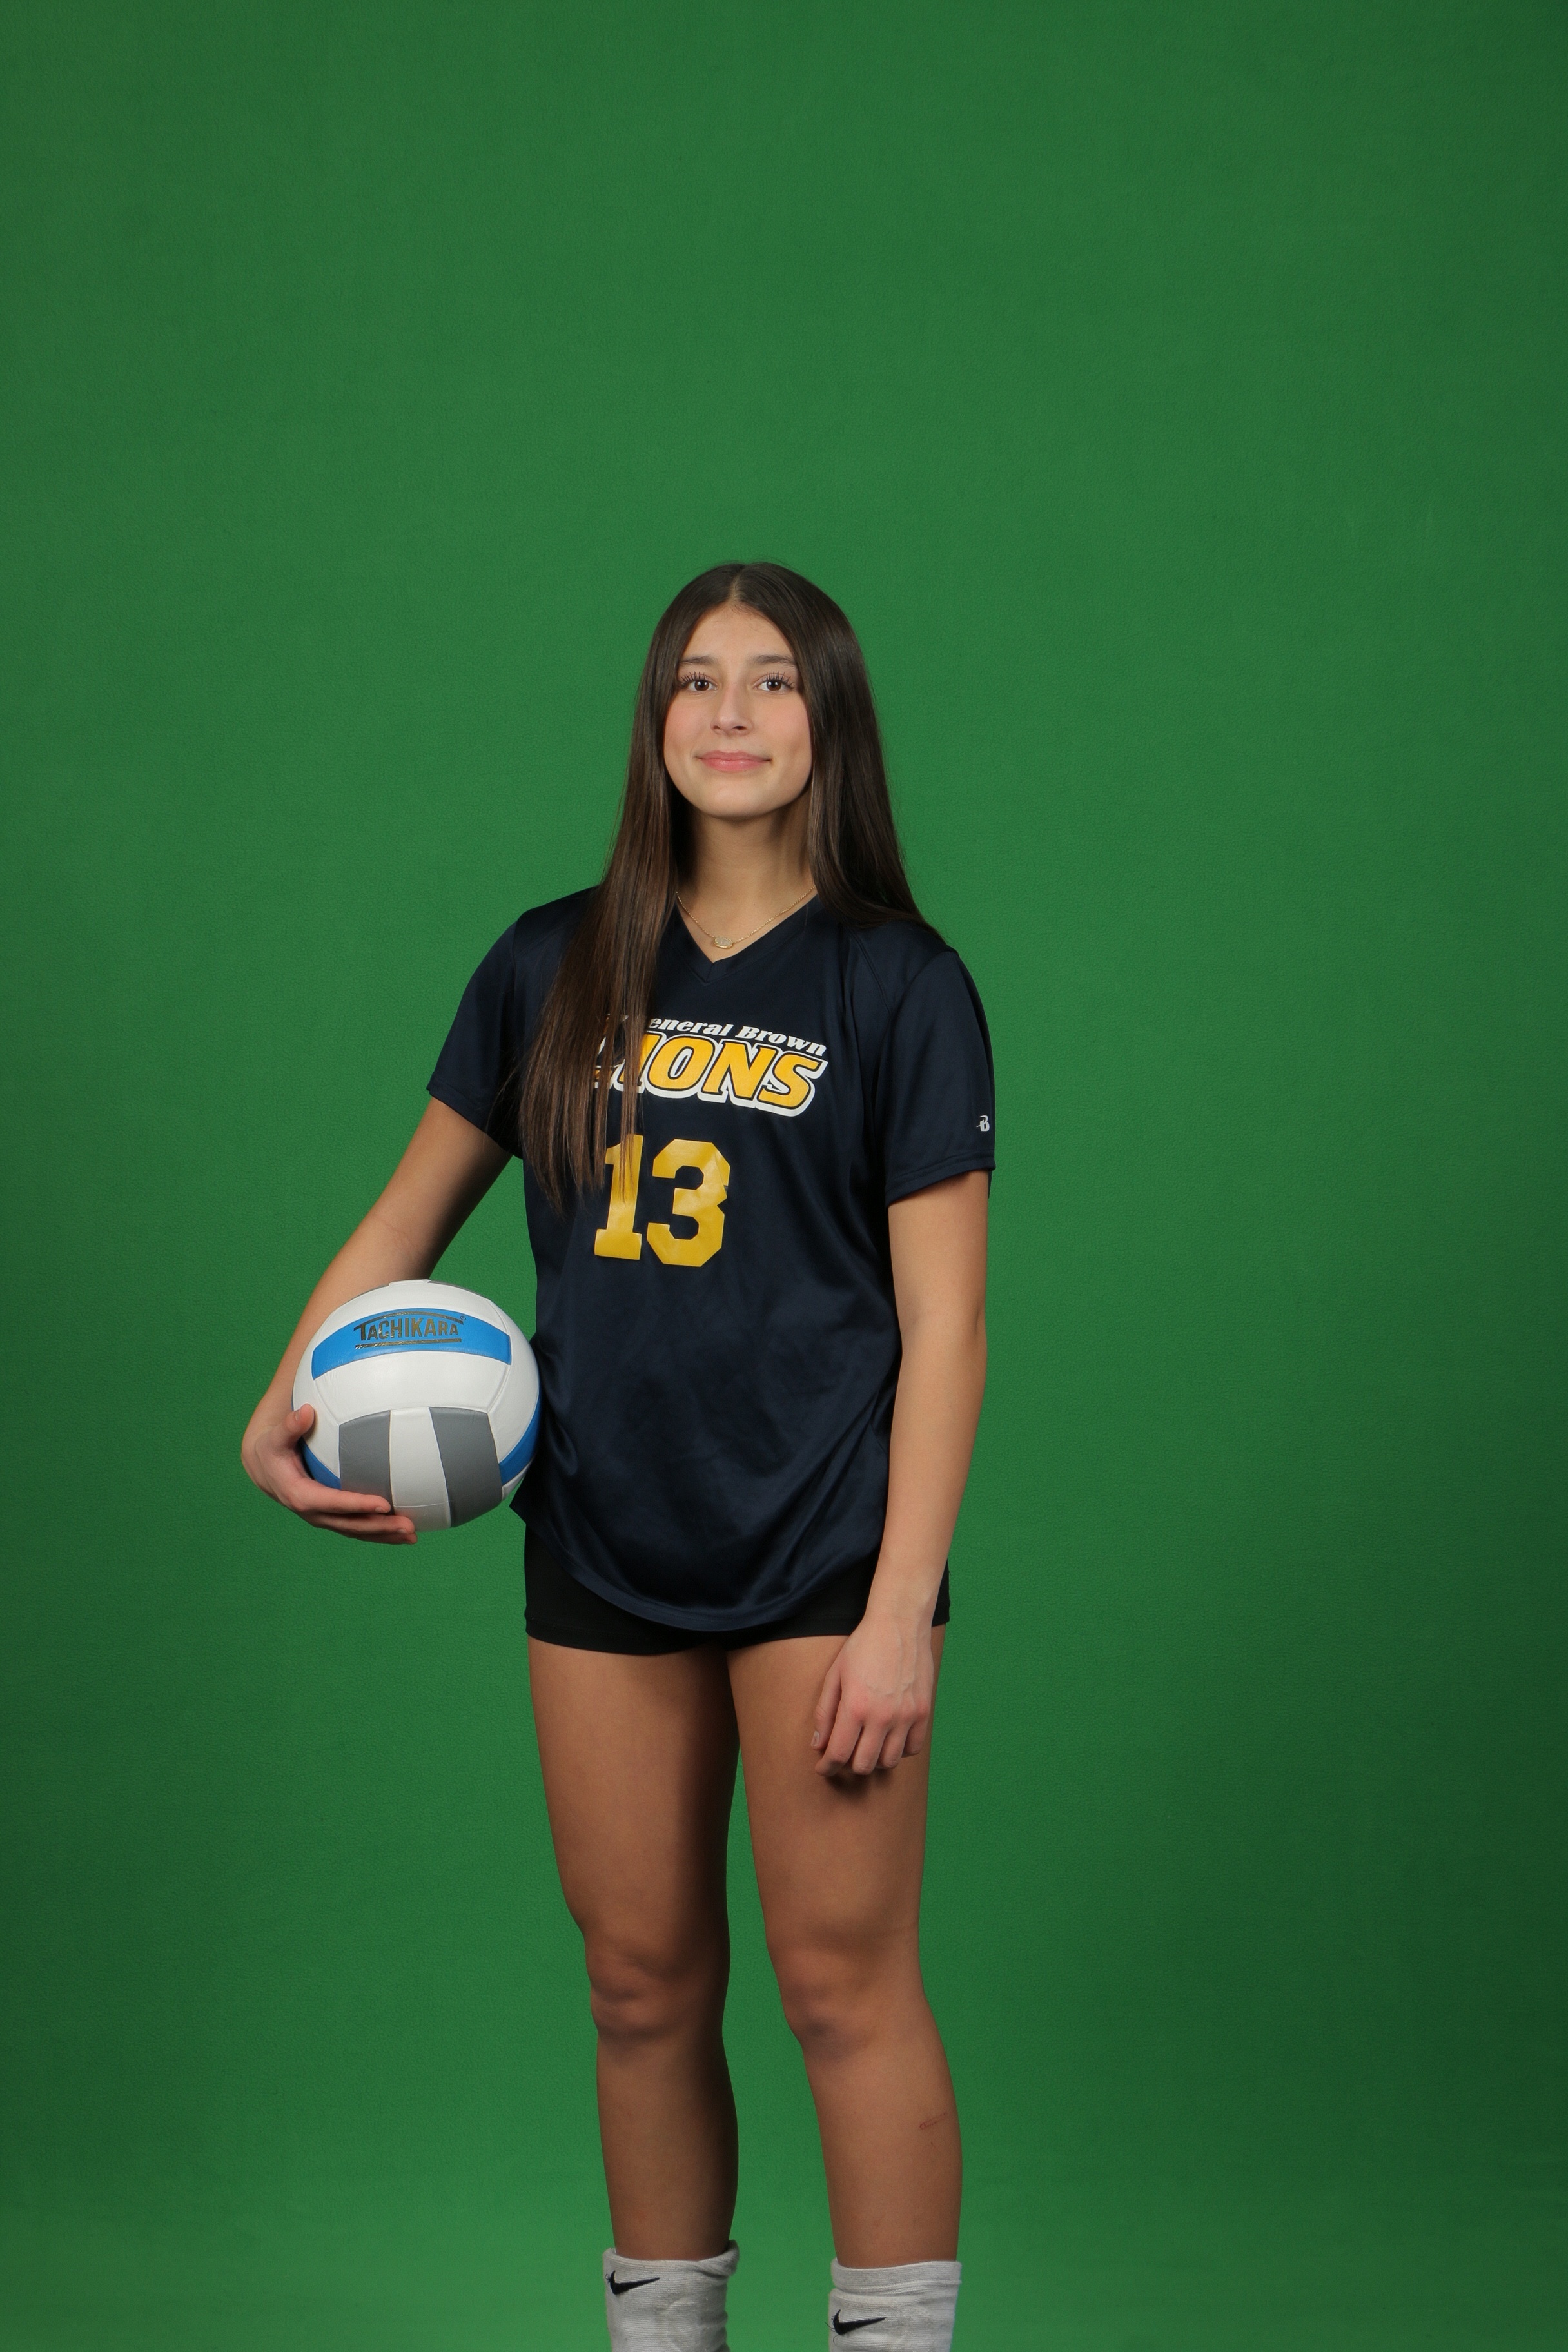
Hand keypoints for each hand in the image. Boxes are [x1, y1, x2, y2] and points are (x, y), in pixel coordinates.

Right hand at [241, 1400, 416, 1543]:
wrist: (266, 1468)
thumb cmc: (273, 1448)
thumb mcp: (276, 1437)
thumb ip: (290, 1426)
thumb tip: (307, 1411)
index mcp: (300, 1495)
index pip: (333, 1503)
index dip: (358, 1505)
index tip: (384, 1504)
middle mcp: (313, 1512)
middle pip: (350, 1524)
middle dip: (379, 1527)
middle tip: (408, 1526)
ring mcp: (323, 1518)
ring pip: (356, 1531)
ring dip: (384, 1535)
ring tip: (413, 1535)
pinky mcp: (331, 1517)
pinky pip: (357, 1528)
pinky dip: (379, 1532)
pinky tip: (403, 1532)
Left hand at [810, 1604, 934, 1775]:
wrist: (899, 1624)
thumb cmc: (863, 1647)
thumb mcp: (835, 1675)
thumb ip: (825, 1712)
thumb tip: (818, 1745)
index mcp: (855, 1707)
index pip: (838, 1754)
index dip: (827, 1767)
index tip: (822, 1768)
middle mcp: (882, 1716)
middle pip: (864, 1764)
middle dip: (848, 1765)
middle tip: (844, 1753)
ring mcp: (906, 1716)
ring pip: (889, 1762)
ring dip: (874, 1759)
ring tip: (866, 1746)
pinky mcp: (923, 1712)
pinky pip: (912, 1748)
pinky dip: (899, 1751)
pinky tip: (889, 1739)